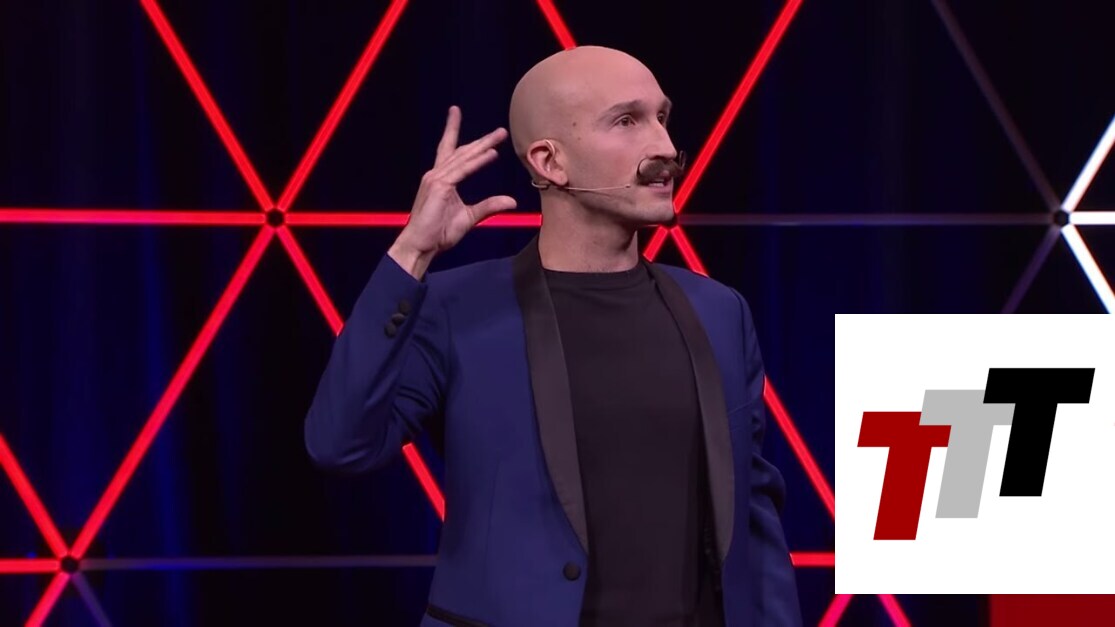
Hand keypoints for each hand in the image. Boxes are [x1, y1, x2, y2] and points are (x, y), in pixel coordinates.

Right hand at [388, 106, 516, 277]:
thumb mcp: (469, 217)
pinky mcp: (440, 186)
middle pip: (462, 151)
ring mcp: (437, 178)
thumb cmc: (438, 233)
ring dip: (484, 145)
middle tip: (501, 131)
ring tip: (501, 135)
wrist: (420, 245)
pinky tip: (491, 154)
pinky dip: (478, 162)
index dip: (458, 134)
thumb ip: (488, 206)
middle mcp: (437, 174)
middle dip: (482, 140)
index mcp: (441, 179)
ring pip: (464, 157)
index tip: (463, 119)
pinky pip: (463, 170)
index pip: (453, 152)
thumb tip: (512, 201)